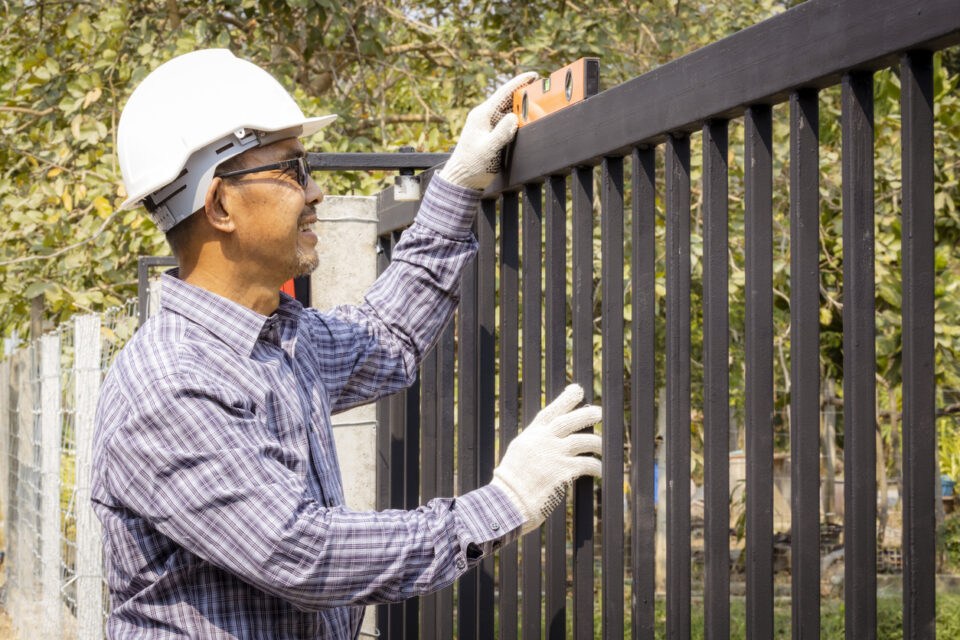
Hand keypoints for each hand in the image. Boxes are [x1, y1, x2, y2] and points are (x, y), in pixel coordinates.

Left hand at [438, 71, 536, 190]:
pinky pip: (505, 120)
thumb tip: (514, 118)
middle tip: (541, 90)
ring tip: (538, 104)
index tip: (533, 75)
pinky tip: (526, 120)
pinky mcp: (489, 132)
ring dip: (521, 106)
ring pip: (507, 110)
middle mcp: (484, 116)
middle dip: (523, 93)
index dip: (519, 83)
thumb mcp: (488, 150)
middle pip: (507, 99)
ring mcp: (486, 124)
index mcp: (482, 115)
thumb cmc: (471, 165)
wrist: (461, 179)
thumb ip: (502, 133)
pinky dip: (517, 118)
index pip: (503, 93)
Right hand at [490, 383, 601, 534]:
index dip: (565, 399)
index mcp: (531, 435)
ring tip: (602, 446)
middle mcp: (544, 440)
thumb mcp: (518, 454)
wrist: (508, 502)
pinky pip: (587, 464)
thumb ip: (534, 445)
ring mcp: (554, 455)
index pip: (550, 411)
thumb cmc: (510, 484)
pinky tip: (600, 471)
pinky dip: (596, 467)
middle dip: (587, 414)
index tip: (576, 389)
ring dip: (597, 443)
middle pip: (570, 421)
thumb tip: (548, 440)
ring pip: (583, 441)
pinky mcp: (564, 471)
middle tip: (598, 411)